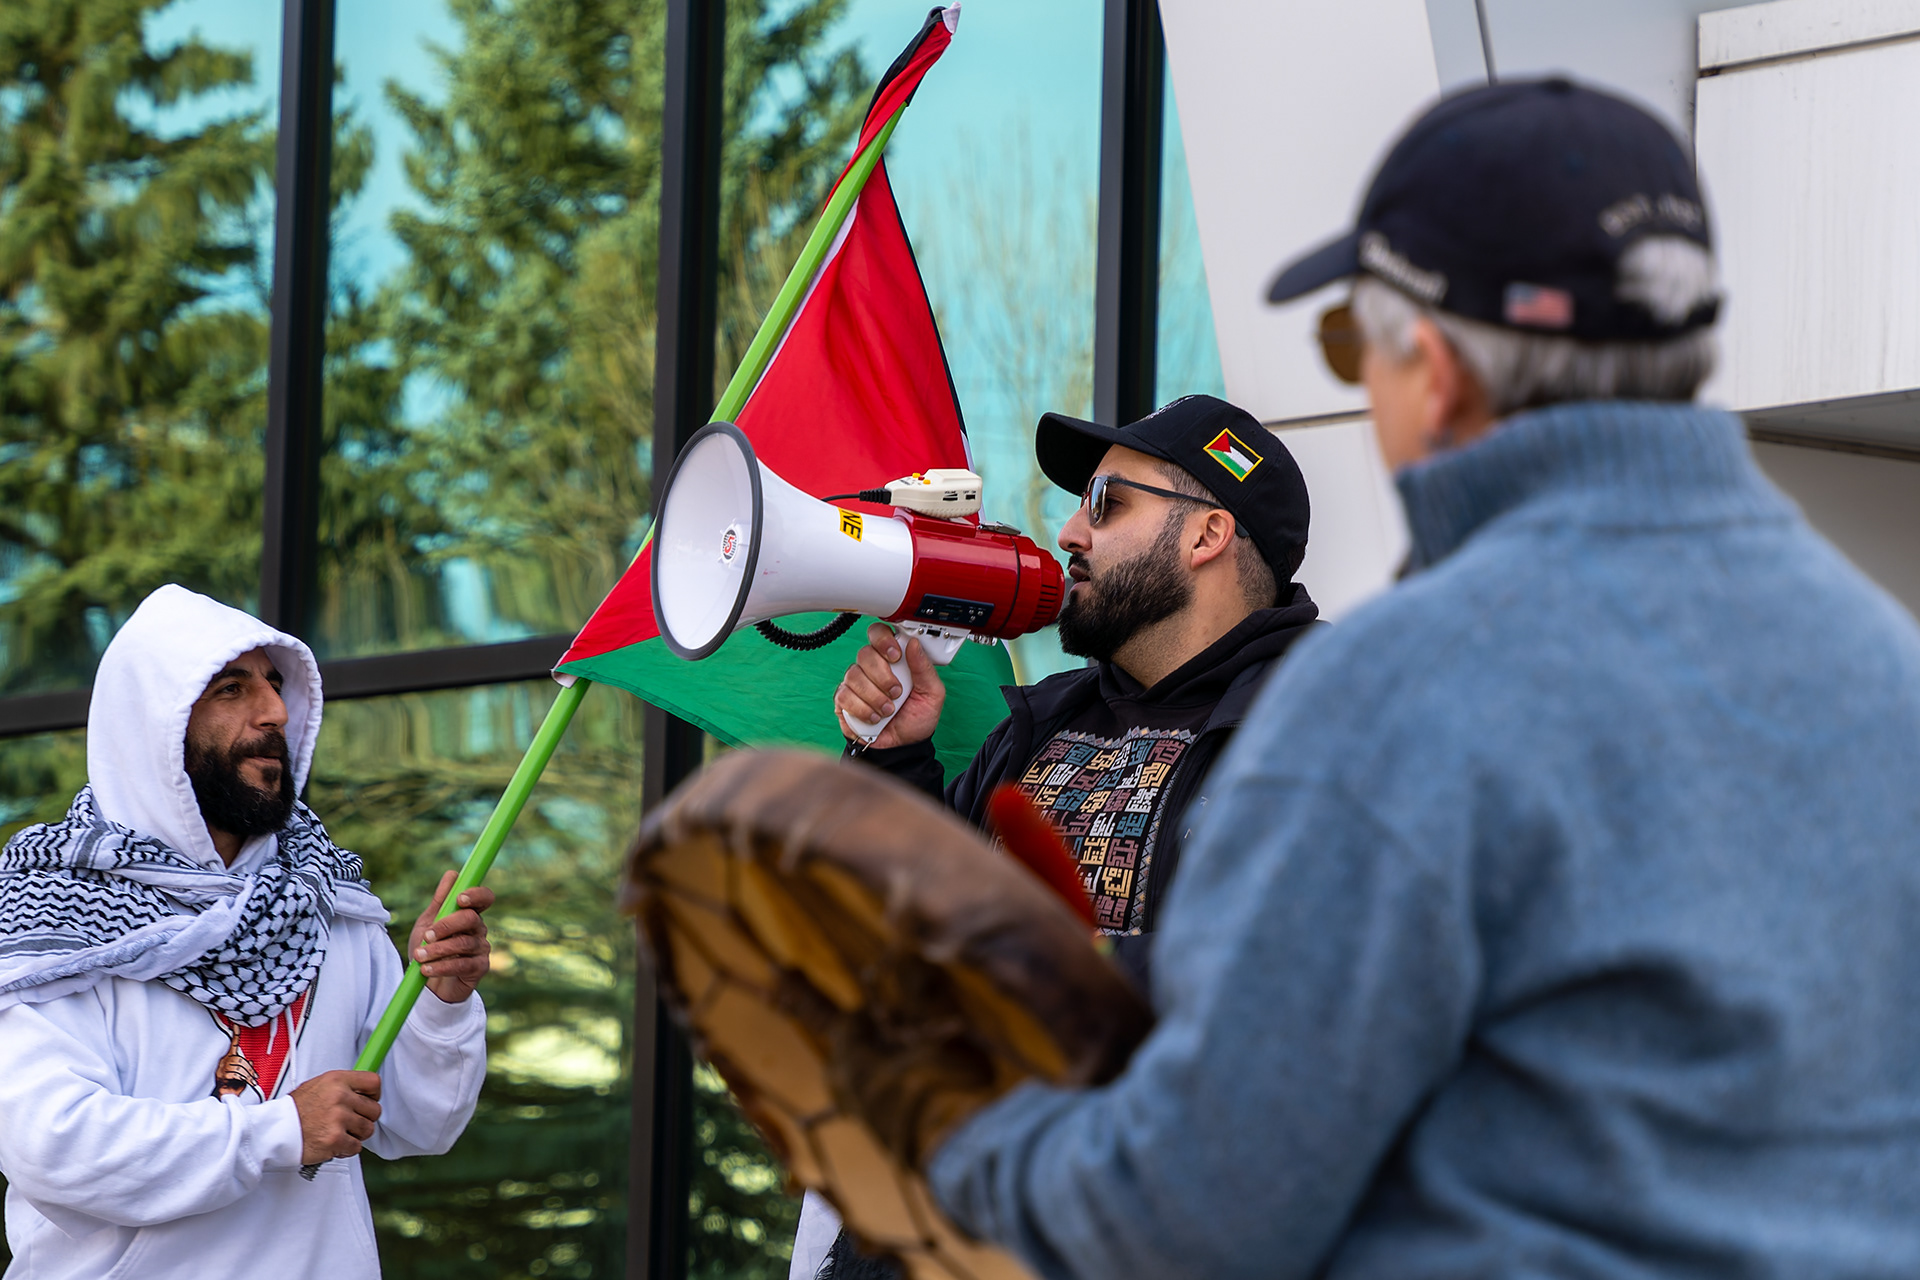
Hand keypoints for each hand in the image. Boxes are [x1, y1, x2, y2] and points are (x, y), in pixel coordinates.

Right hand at [291, 1070, 381, 1164]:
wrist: (274, 1131)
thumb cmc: (295, 1111)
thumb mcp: (318, 1086)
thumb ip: (342, 1088)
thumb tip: (364, 1092)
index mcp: (337, 1080)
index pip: (373, 1082)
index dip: (374, 1095)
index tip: (367, 1102)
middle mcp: (340, 1097)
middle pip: (374, 1110)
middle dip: (364, 1119)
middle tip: (348, 1123)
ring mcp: (338, 1118)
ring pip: (367, 1130)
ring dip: (355, 1135)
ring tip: (338, 1133)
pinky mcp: (335, 1139)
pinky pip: (356, 1147)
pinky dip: (346, 1149)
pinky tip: (332, 1144)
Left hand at [409, 870, 493, 1003]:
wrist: (429, 985)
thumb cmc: (430, 950)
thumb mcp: (428, 923)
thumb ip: (439, 901)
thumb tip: (452, 873)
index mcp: (469, 914)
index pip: (484, 898)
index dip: (476, 894)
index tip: (459, 898)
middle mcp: (479, 929)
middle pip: (471, 919)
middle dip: (447, 925)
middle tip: (427, 935)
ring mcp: (481, 949)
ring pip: (463, 943)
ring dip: (437, 950)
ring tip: (419, 957)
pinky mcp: (479, 968)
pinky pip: (462, 965)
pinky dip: (441, 967)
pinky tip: (426, 970)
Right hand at [834, 623, 944, 749]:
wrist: (904, 747)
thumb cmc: (917, 718)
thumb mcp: (932, 694)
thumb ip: (924, 668)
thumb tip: (913, 643)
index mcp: (893, 659)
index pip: (878, 633)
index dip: (883, 640)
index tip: (895, 656)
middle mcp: (872, 667)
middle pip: (865, 654)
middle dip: (883, 676)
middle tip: (897, 692)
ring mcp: (856, 683)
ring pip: (854, 675)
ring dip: (874, 696)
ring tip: (888, 710)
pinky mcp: (844, 701)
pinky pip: (844, 695)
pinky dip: (862, 709)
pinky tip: (874, 717)